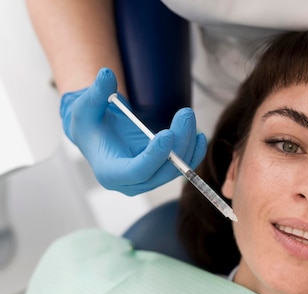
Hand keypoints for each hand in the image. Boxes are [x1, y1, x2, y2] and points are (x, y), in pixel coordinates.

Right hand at [60, 67, 206, 194]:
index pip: (137, 171)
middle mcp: (131, 184)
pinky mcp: (159, 173)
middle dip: (179, 143)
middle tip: (186, 114)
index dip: (155, 156)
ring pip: (175, 169)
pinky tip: (200, 137)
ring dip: (188, 144)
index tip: (168, 133)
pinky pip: (181, 167)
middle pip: (162, 171)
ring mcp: (148, 181)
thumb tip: (106, 74)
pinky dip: (193, 153)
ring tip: (188, 117)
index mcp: (110, 173)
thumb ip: (96, 93)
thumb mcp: (86, 108)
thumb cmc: (89, 124)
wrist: (96, 137)